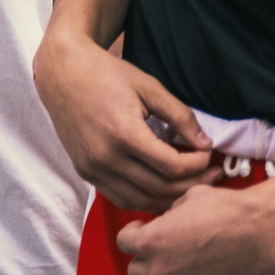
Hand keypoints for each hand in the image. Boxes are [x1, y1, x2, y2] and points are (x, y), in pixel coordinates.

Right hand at [33, 31, 219, 212]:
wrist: (62, 73)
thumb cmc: (107, 74)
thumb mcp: (149, 87)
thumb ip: (180, 116)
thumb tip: (206, 144)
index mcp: (124, 134)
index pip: (173, 166)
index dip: (198, 165)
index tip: (209, 154)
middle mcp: (106, 157)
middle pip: (160, 188)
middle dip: (192, 184)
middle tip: (212, 176)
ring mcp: (93, 168)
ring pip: (142, 201)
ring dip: (171, 198)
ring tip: (191, 186)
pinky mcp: (85, 172)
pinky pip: (121, 198)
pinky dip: (145, 201)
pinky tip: (162, 190)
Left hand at [118, 181, 274, 274]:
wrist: (268, 231)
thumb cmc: (231, 209)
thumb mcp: (191, 198)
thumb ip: (171, 215)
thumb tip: (168, 222)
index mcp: (153, 241)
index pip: (123, 243)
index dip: (133, 234)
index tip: (143, 230)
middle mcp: (164, 271)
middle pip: (136, 273)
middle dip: (147, 261)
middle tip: (164, 252)